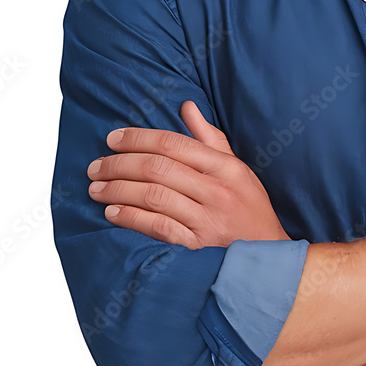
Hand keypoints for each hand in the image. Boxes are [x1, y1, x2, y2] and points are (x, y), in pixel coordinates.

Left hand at [87, 100, 289, 248]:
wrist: (268, 259)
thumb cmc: (250, 210)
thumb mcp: (238, 170)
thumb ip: (210, 138)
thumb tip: (186, 106)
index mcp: (226, 168)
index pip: (174, 144)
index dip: (139, 138)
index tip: (113, 138)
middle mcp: (217, 191)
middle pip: (158, 168)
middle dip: (120, 164)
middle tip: (97, 166)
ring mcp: (207, 220)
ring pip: (153, 196)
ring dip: (118, 190)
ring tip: (97, 188)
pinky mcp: (195, 247)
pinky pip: (156, 227)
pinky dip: (130, 218)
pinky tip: (112, 212)